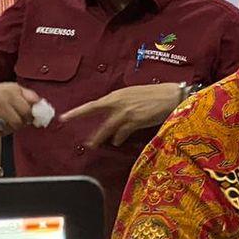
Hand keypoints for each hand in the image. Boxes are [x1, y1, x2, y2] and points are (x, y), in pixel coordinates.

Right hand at [0, 82, 40, 133]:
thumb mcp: (14, 88)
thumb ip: (29, 96)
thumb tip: (42, 105)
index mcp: (10, 91)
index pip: (27, 109)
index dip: (31, 116)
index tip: (31, 118)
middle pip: (18, 120)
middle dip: (23, 124)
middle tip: (23, 122)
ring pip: (9, 127)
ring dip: (14, 129)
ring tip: (14, 124)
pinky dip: (3, 132)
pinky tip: (3, 126)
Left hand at [61, 83, 183, 146]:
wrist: (173, 95)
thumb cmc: (158, 94)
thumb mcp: (136, 94)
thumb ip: (123, 102)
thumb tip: (115, 111)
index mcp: (118, 95)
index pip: (93, 104)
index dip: (78, 111)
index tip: (64, 117)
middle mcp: (118, 102)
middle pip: (94, 113)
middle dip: (80, 120)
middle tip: (68, 127)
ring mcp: (126, 112)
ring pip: (107, 128)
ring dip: (99, 137)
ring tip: (92, 145)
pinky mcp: (135, 121)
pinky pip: (122, 133)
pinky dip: (118, 138)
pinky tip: (117, 141)